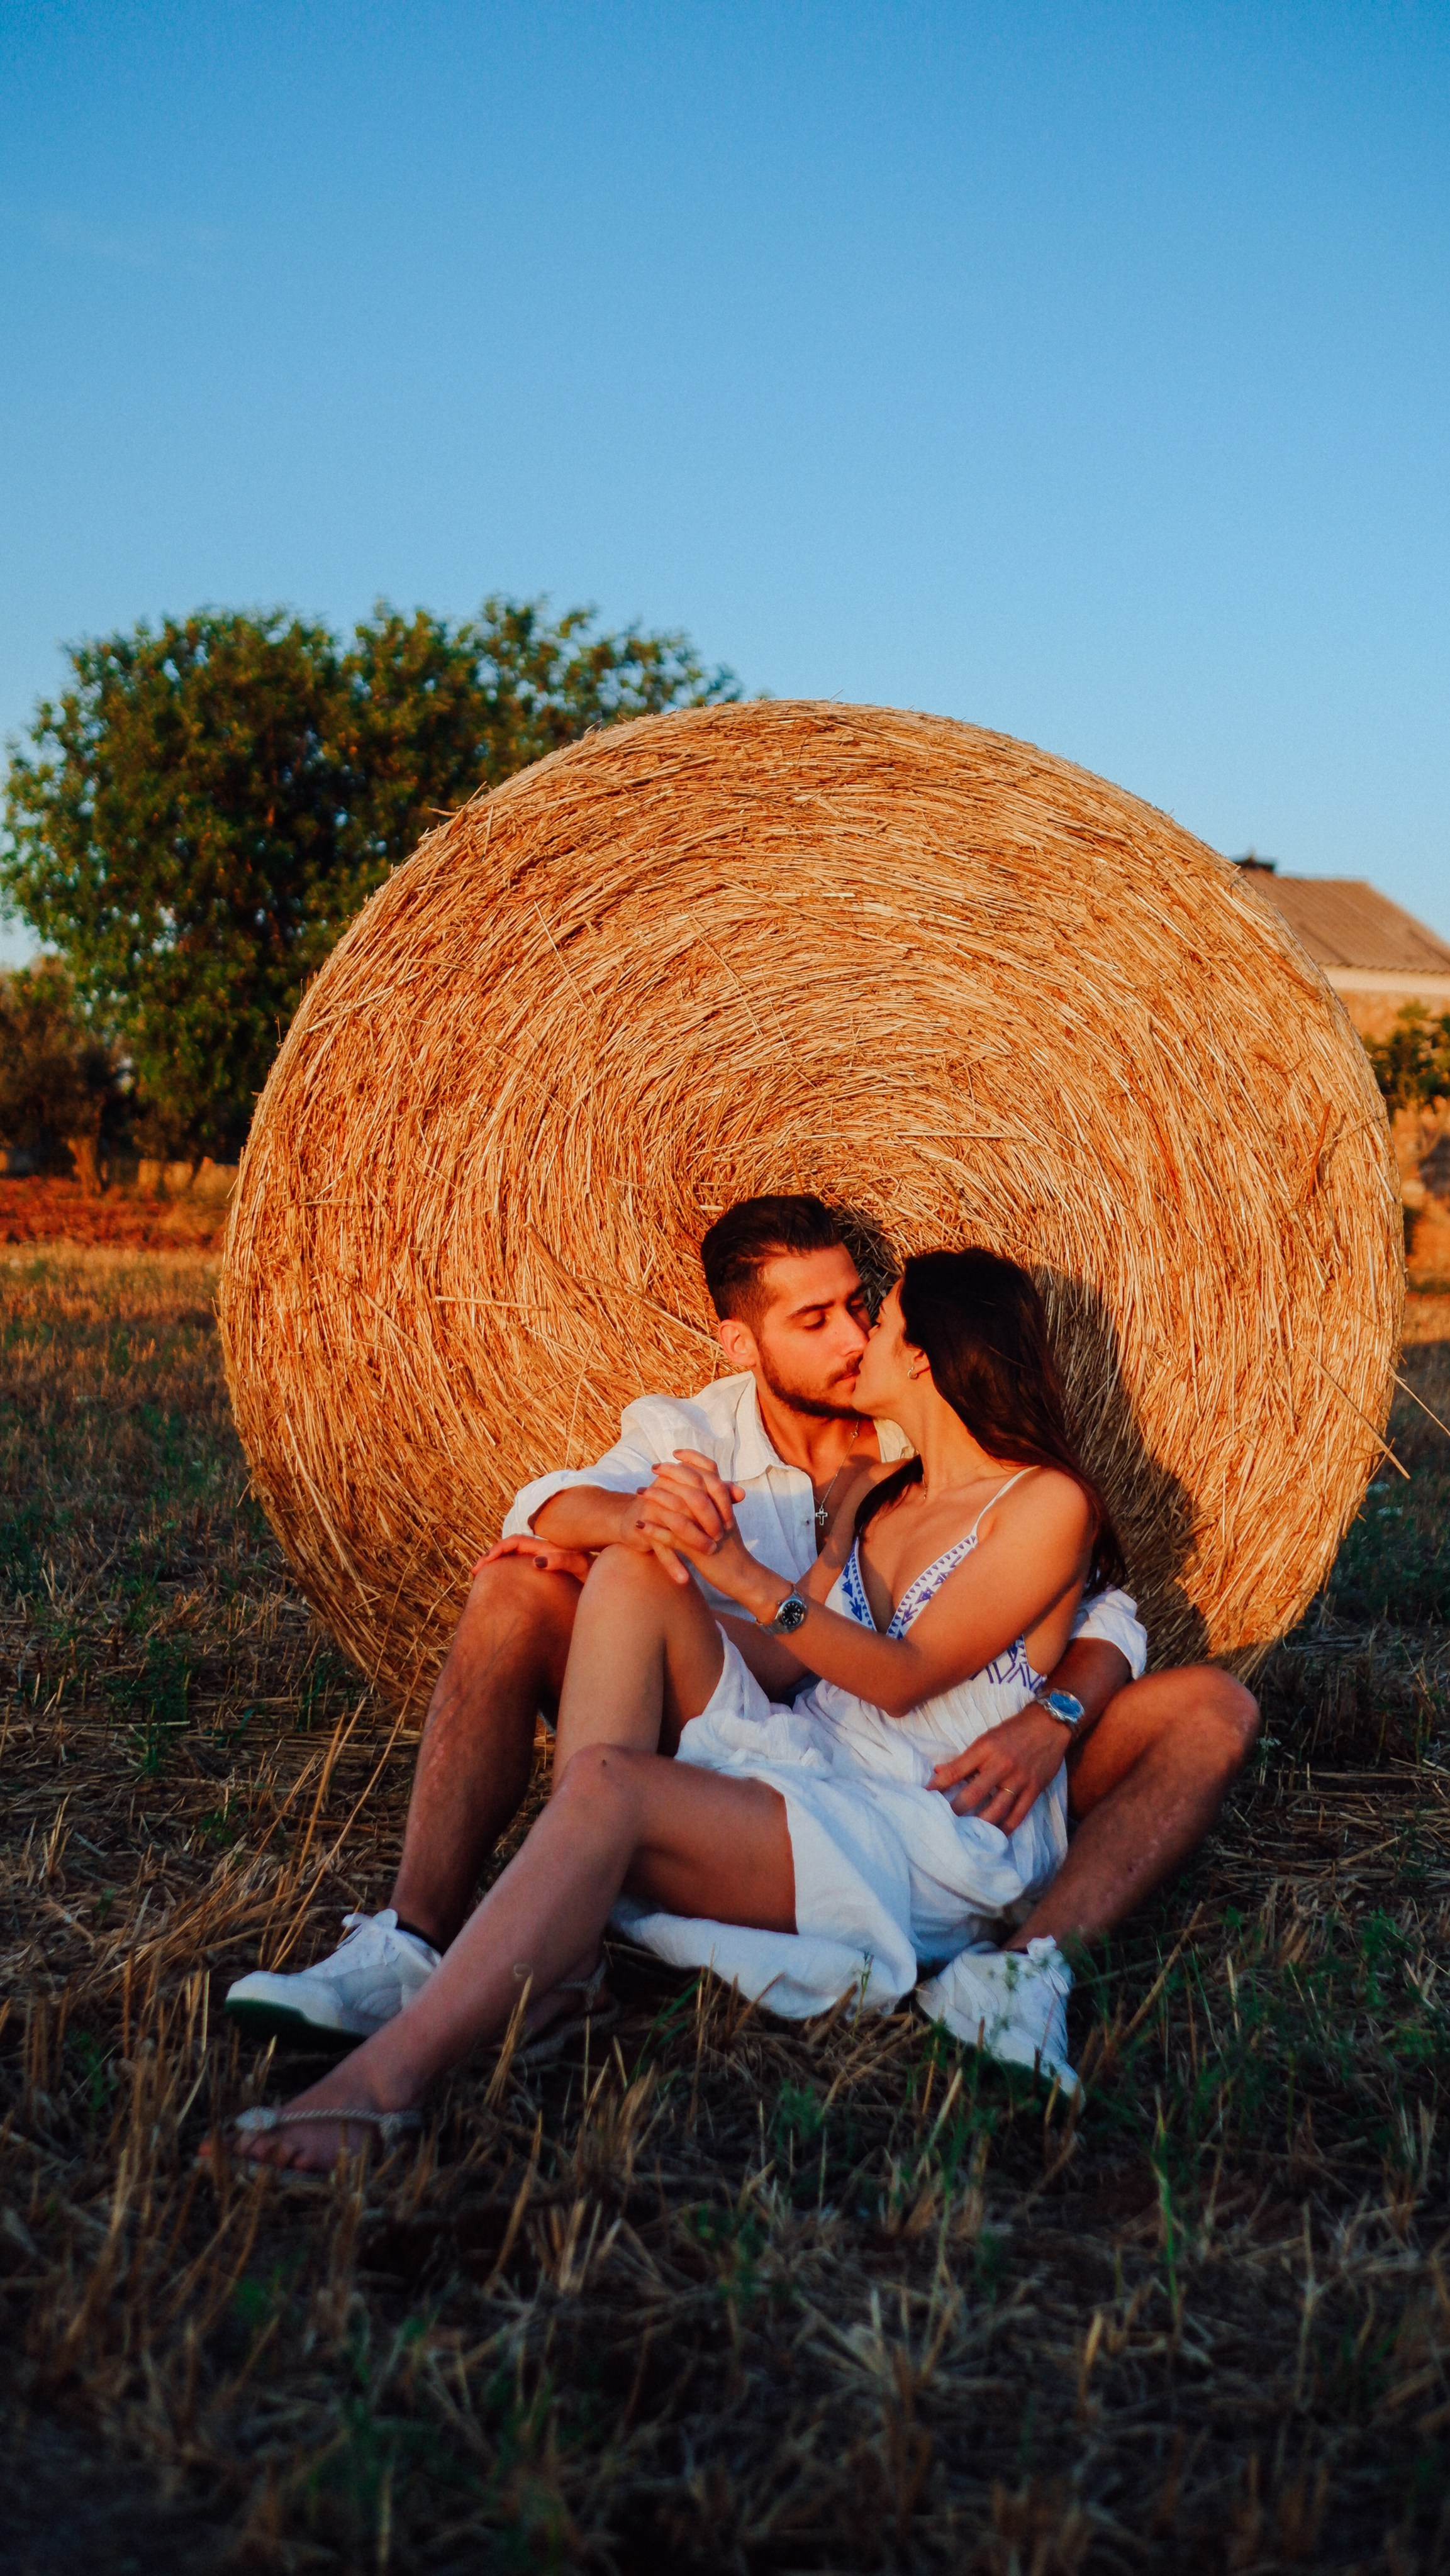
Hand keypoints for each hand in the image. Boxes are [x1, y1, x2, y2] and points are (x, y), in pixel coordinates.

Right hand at [477, 1534, 593, 1582]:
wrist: (609, 1583)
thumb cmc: (599, 1575)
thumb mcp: (582, 1567)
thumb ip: (563, 1560)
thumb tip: (536, 1561)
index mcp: (548, 1547)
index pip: (515, 1542)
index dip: (497, 1551)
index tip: (484, 1564)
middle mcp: (544, 1552)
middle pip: (511, 1549)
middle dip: (491, 1557)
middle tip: (475, 1572)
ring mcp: (545, 1563)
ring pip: (514, 1560)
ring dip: (498, 1566)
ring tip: (482, 1579)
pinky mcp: (546, 1576)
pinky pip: (522, 1570)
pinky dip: (509, 1574)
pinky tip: (502, 1588)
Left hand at [635, 1470, 777, 1617]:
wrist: (744, 1577)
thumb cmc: (732, 1549)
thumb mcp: (728, 1521)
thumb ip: (721, 1500)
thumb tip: (711, 1480)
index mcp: (725, 1503)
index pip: (710, 1471)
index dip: (693, 1459)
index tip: (676, 1453)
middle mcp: (718, 1513)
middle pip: (692, 1484)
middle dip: (670, 1473)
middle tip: (653, 1468)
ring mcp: (708, 1531)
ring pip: (680, 1508)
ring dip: (657, 1498)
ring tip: (639, 1492)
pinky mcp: (698, 1551)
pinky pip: (673, 1537)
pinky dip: (655, 1530)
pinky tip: (641, 1524)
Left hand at [930, 1705, 1071, 1833]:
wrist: (1050, 1724)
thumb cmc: (1014, 1730)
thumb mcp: (986, 1737)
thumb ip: (964, 1758)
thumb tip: (938, 1773)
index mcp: (985, 1749)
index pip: (956, 1771)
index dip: (938, 1786)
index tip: (925, 1797)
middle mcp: (1001, 1765)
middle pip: (973, 1795)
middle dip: (955, 1810)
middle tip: (941, 1823)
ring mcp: (1019, 1779)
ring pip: (996, 1809)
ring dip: (979, 1825)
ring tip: (965, 1836)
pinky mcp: (1034, 1789)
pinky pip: (1018, 1815)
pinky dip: (1006, 1828)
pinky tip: (995, 1837)